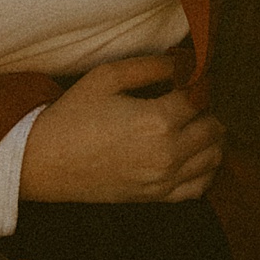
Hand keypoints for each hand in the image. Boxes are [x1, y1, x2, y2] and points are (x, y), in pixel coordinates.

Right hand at [19, 55, 224, 203]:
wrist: (44, 162)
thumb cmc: (72, 116)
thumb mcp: (107, 77)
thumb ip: (151, 66)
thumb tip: (184, 61)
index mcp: (157, 121)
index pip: (202, 97)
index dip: (200, 82)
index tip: (191, 75)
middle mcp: (167, 154)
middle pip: (215, 127)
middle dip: (210, 108)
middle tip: (193, 97)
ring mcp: (164, 180)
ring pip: (214, 157)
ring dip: (212, 136)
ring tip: (194, 121)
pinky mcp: (156, 197)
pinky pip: (200, 186)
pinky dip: (205, 168)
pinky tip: (192, 152)